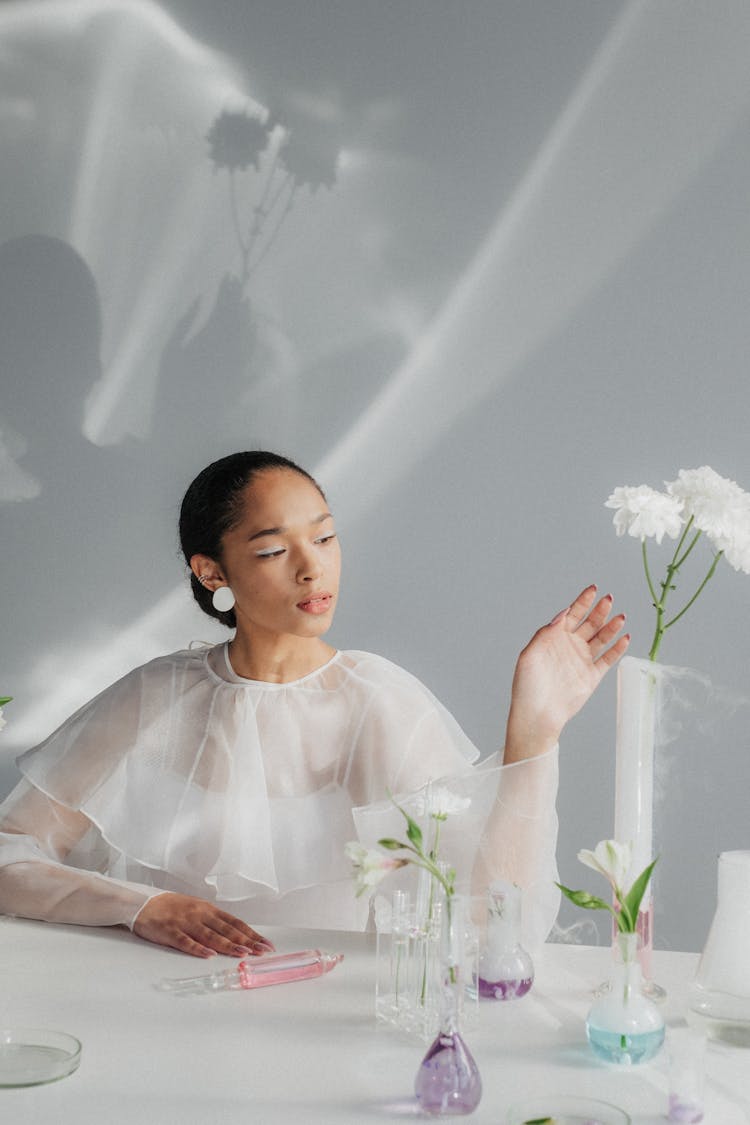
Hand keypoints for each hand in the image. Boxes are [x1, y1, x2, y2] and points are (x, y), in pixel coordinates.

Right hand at [133, 893, 274, 958]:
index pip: (234, 922)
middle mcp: (200, 915)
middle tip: (262, 951)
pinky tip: (209, 955)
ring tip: (243, 953)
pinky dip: (198, 949)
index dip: (251, 933)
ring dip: (228, 946)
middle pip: (227, 930)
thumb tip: (234, 934)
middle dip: (247, 941)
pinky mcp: (171, 932)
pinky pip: (186, 942)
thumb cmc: (173, 908)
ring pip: (211, 936)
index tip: (265, 943)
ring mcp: (186, 923)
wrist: (144, 904)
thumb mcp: (196, 909)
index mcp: (208, 909)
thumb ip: (213, 921)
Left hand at [504, 585, 628, 762]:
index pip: (571, 614)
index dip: (582, 601)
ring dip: (611, 627)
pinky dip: (618, 649)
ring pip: (601, 638)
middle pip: (589, 623)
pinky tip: (625, 638)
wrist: (538, 716)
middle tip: (609, 599)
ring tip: (621, 617)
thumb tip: (562, 614)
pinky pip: (608, 659)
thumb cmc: (527, 687)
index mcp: (554, 638)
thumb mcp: (529, 656)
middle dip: (600, 610)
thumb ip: (545, 633)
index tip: (593, 589)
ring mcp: (582, 660)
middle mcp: (570, 646)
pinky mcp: (592, 676)